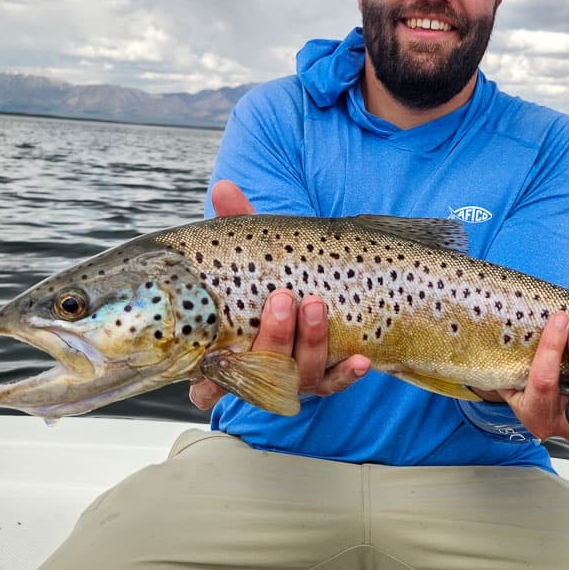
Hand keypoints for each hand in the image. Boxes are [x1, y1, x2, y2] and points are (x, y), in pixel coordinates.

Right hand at [187, 181, 371, 411]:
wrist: (317, 286)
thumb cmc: (270, 272)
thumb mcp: (254, 251)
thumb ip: (238, 224)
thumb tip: (224, 187)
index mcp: (227, 351)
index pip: (208, 383)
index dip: (207, 383)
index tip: (210, 362)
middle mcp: (260, 370)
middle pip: (263, 368)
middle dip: (274, 335)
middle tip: (283, 298)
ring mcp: (294, 376)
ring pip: (301, 373)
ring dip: (310, 340)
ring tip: (316, 304)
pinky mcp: (327, 377)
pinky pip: (337, 381)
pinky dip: (348, 372)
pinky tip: (361, 359)